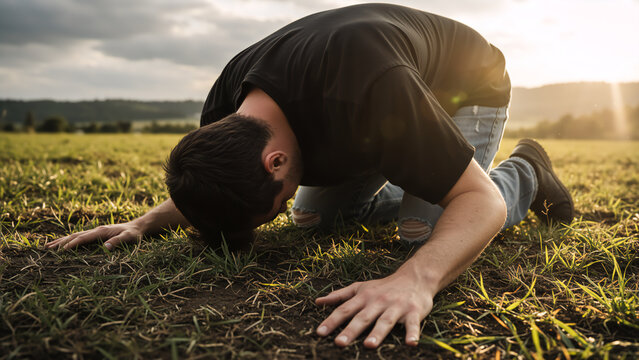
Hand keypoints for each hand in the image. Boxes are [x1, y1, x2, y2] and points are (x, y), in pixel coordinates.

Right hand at [45, 222, 143, 249]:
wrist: (138, 227)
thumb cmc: (134, 234)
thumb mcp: (129, 238)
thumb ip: (119, 242)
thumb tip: (106, 247)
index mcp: (102, 231)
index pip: (83, 238)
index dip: (72, 244)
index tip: (61, 251)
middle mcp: (96, 230)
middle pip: (75, 236)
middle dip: (61, 242)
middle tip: (47, 249)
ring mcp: (95, 231)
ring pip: (75, 235)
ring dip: (62, 240)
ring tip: (48, 246)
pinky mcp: (96, 234)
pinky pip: (80, 237)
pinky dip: (69, 240)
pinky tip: (63, 244)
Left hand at [315, 271, 433, 347]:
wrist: (414, 277)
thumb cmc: (383, 287)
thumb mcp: (360, 288)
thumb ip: (340, 295)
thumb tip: (318, 302)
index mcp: (364, 297)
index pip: (345, 309)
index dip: (332, 321)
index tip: (320, 333)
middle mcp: (378, 301)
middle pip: (363, 317)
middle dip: (351, 330)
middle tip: (339, 343)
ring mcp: (396, 306)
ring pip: (385, 321)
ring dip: (377, 333)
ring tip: (369, 345)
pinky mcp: (413, 311)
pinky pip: (413, 324)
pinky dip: (412, 333)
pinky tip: (411, 343)